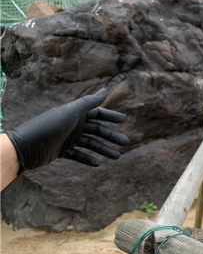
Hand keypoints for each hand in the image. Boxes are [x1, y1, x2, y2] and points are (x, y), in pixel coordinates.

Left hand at [5, 87, 128, 172]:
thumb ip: (89, 102)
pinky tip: (97, 164)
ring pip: (90, 144)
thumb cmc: (50, 126)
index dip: (110, 116)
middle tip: (125, 143)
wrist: (26, 146)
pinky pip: (78, 155)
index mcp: (75, 113)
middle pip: (97, 130)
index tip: (124, 120)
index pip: (97, 113)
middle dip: (111, 136)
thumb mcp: (72, 112)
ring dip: (103, 149)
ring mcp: (67, 138)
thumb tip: (106, 90)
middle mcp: (73, 125)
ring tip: (116, 157)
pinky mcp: (62, 151)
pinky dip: (88, 159)